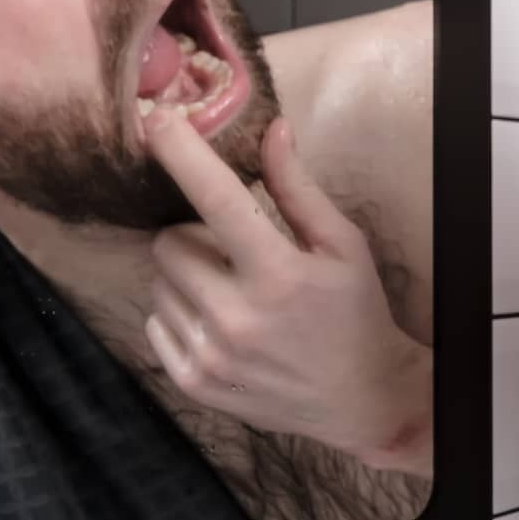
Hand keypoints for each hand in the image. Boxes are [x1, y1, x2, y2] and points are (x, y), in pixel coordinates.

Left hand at [142, 111, 429, 472]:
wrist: (363, 399)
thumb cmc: (356, 313)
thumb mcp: (343, 246)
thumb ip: (299, 189)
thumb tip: (272, 130)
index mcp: (279, 274)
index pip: (216, 198)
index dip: (182, 152)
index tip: (158, 119)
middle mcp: (236, 316)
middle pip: (169, 241)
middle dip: (193, 233)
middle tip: (231, 247)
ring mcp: (210, 354)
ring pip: (158, 281)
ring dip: (185, 274)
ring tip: (230, 288)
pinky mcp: (193, 382)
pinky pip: (155, 322)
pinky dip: (179, 313)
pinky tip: (220, 322)